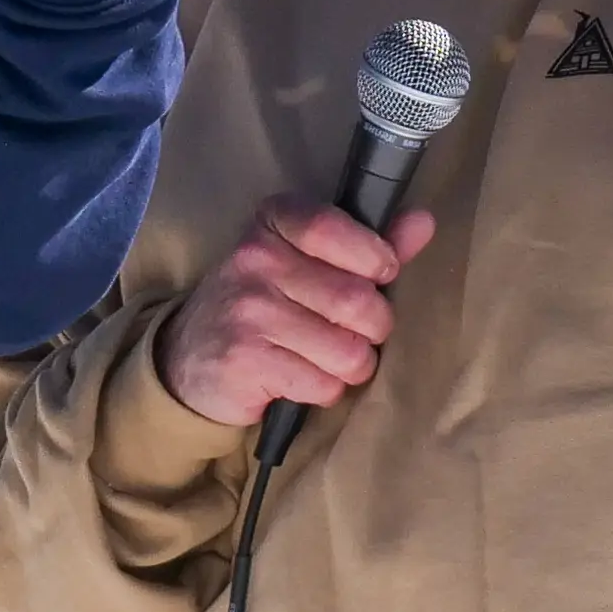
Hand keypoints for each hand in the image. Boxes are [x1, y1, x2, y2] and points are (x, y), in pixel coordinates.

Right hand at [153, 195, 437, 432]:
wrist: (189, 357)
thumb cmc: (265, 303)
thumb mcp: (308, 261)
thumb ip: (369, 243)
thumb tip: (423, 223)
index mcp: (274, 222)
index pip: (335, 230)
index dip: (375, 259)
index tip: (379, 275)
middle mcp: (255, 260)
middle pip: (356, 300)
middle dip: (373, 327)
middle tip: (354, 330)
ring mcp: (248, 312)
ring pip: (348, 350)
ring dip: (352, 364)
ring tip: (327, 357)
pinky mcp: (246, 361)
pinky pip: (324, 384)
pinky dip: (326, 389)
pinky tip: (302, 376)